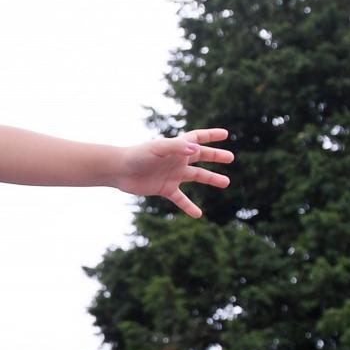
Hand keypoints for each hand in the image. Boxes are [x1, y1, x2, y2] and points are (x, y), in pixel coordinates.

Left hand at [116, 128, 233, 217]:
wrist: (119, 171)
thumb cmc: (137, 155)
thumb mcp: (158, 148)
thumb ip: (177, 147)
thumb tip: (196, 149)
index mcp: (177, 147)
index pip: (197, 138)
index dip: (211, 135)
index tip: (225, 134)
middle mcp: (177, 160)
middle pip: (201, 157)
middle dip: (216, 156)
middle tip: (230, 158)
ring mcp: (173, 175)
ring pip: (197, 176)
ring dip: (211, 179)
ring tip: (226, 182)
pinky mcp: (165, 188)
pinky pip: (181, 199)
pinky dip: (189, 207)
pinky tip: (198, 214)